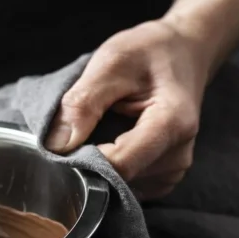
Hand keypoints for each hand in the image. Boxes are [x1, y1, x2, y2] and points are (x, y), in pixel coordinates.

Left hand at [45, 18, 210, 200]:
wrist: (183, 52)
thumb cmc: (150, 52)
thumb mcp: (111, 62)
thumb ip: (83, 102)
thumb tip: (55, 146)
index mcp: (172, 124)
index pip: (119, 165)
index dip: (83, 160)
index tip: (61, 144)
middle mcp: (178, 155)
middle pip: (119, 179)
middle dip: (88, 163)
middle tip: (76, 130)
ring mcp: (174, 170)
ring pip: (119, 186)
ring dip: (98, 165)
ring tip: (97, 130)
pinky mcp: (164, 176)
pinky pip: (127, 185)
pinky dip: (110, 169)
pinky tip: (108, 141)